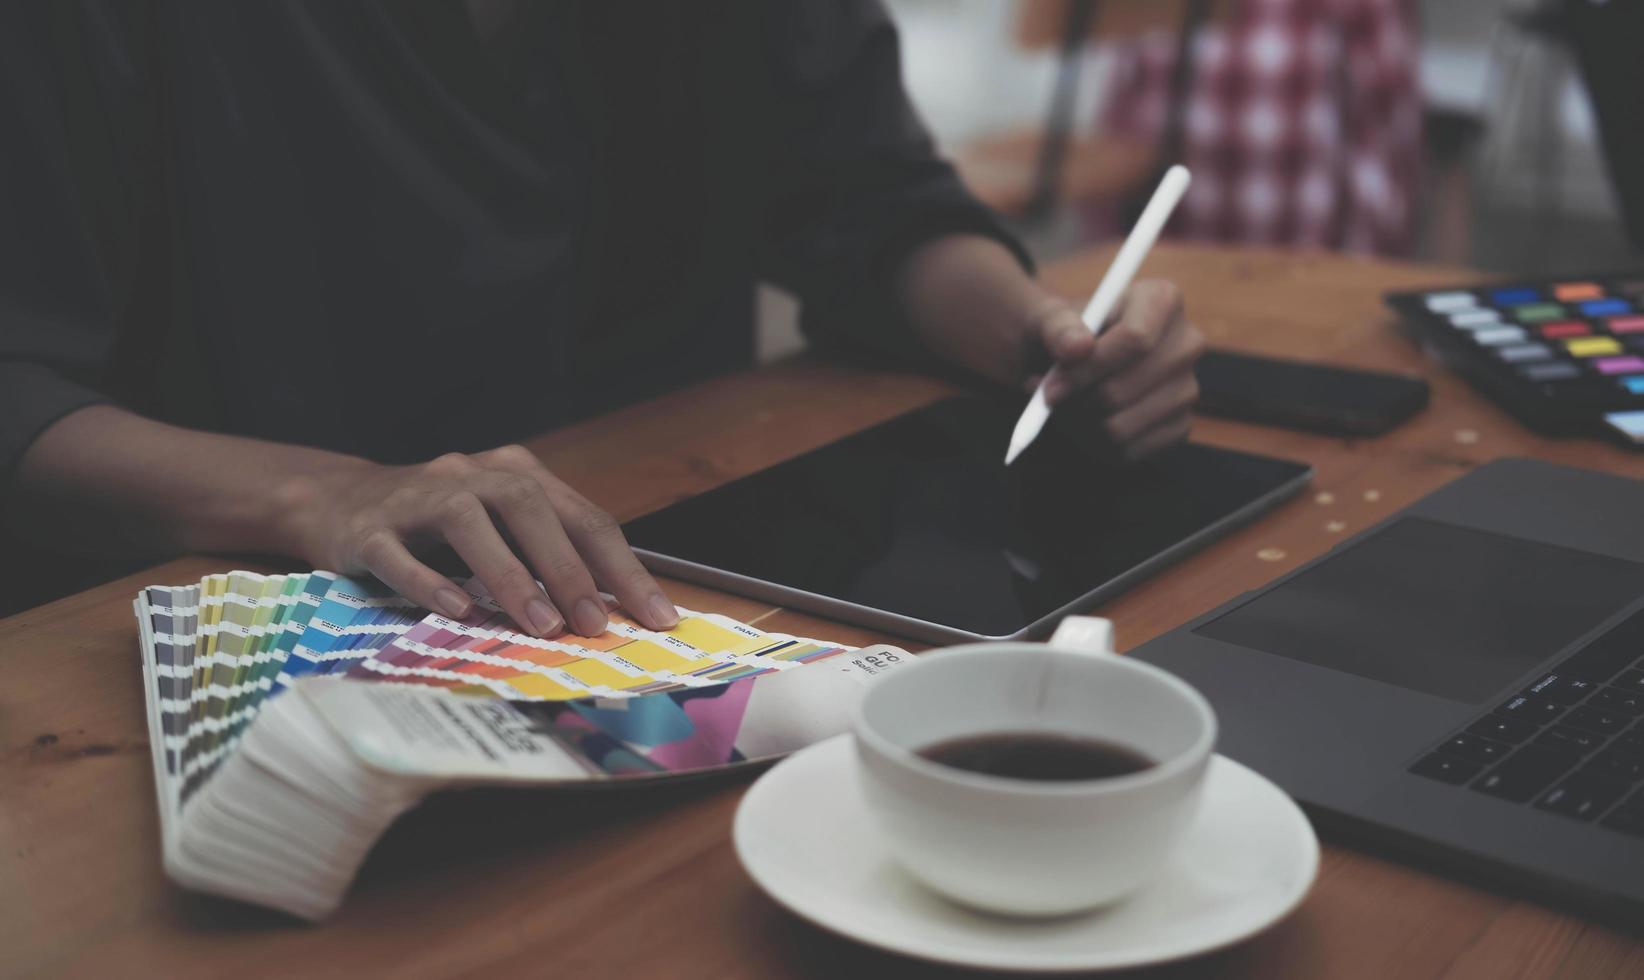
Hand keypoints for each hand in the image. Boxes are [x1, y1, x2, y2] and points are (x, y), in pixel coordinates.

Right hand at [280, 445, 678, 637]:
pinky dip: (430, 581)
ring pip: (468, 523)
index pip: (584, 518)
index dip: (623, 568)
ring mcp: (417, 497)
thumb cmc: (439, 527)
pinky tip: (459, 610)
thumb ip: (551, 557)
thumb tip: (613, 613)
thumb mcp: (502, 529)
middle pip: (529, 509)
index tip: (657, 617)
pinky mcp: (368, 529)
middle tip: (595, 624)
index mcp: (516, 474)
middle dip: (568, 570)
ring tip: (540, 625)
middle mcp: (471, 475)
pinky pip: (398, 553)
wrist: (338, 501)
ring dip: (510, 575)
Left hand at [1026, 279, 1204, 459]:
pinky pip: (1128, 451)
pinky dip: (1095, 444)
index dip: (1088, 368)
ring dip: (1079, 424)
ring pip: (1120, 426)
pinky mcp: (1180, 426)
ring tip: (1065, 405)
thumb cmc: (1066, 335)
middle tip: (1049, 397)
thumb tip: (1077, 348)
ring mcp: (1188, 388)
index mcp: (1162, 299)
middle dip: (1076, 401)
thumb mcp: (1050, 320)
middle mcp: (1186, 343)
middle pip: (1123, 389)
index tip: (1052, 385)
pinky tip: (1085, 422)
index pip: (1135, 339)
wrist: (1073, 362)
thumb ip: (1057, 327)